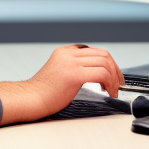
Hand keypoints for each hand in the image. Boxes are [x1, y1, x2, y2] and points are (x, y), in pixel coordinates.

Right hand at [0, 44, 123, 125]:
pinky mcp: (73, 74)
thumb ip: (74, 67)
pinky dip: (110, 83)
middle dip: (115, 69)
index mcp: (64, 52)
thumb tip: (93, 73)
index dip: (107, 63)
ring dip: (114, 78)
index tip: (112, 75)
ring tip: (112, 90)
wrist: (31, 98)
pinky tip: (107, 92)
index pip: (93, 50)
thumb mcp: (59, 71)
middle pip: (102, 54)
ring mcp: (70, 62)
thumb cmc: (44, 91)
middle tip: (118, 83)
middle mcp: (68, 54)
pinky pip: (101, 73)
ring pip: (104, 62)